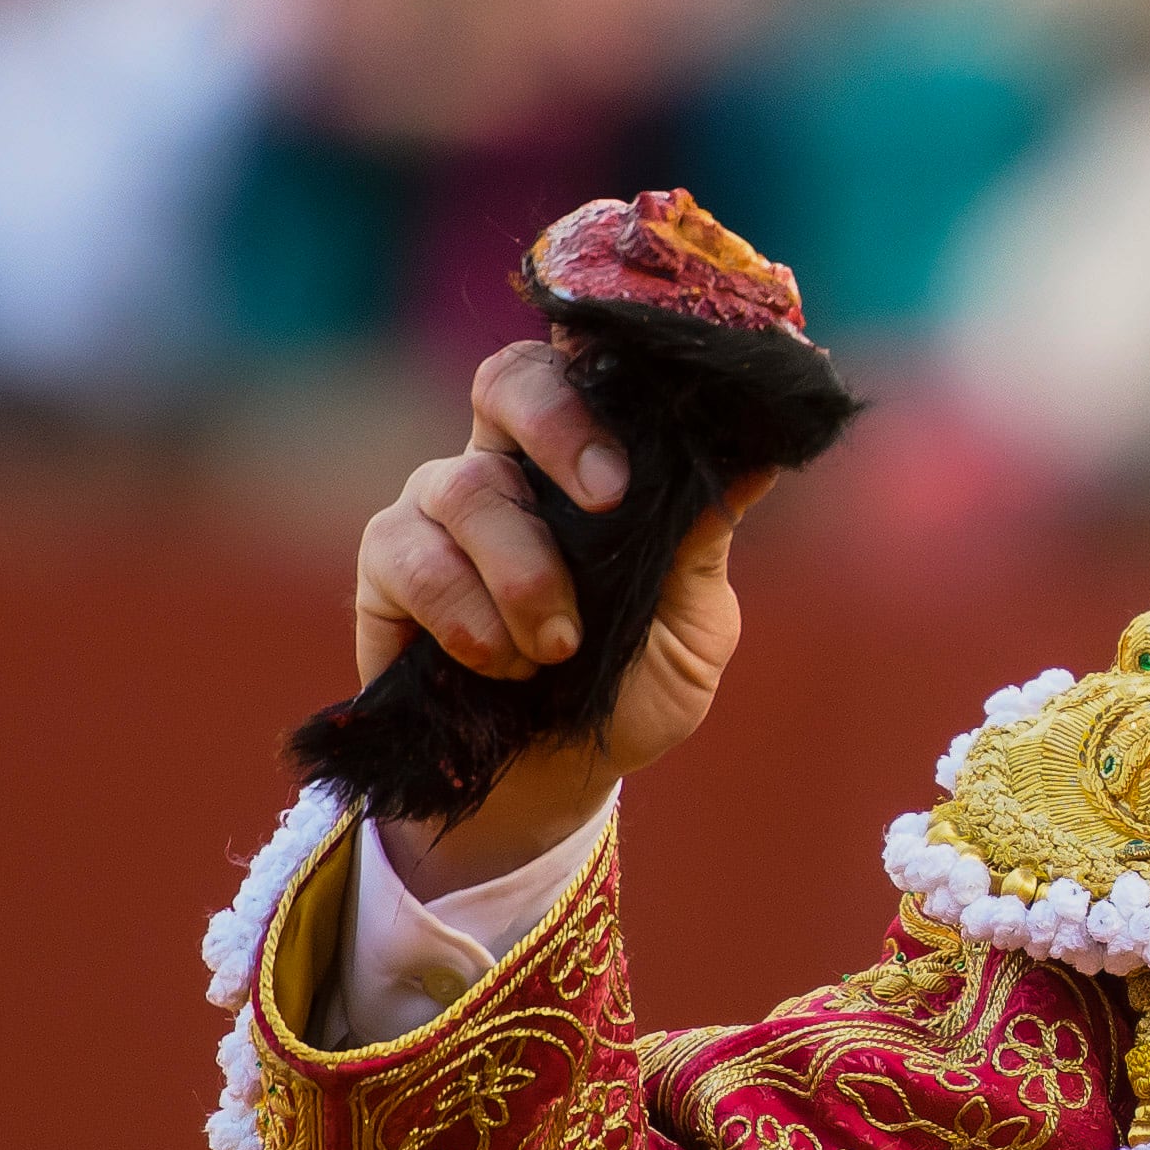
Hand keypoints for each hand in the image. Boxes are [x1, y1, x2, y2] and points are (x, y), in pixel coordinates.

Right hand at [352, 339, 768, 887]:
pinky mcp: (387, 565)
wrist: (555, 782)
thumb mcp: (693, 627)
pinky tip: (503, 663)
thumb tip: (761, 456)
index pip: (584, 373)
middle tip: (609, 499)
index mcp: (591, 463)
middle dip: (559, 427)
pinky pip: (413, 558)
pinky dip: (468, 616)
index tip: (651, 427)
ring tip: (560, 647)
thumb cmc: (633, 690)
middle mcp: (510, 466)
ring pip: (468, 488)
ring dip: (525, 573)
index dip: (604, 367)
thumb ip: (705, 543)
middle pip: (509, 381)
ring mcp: (439, 507)